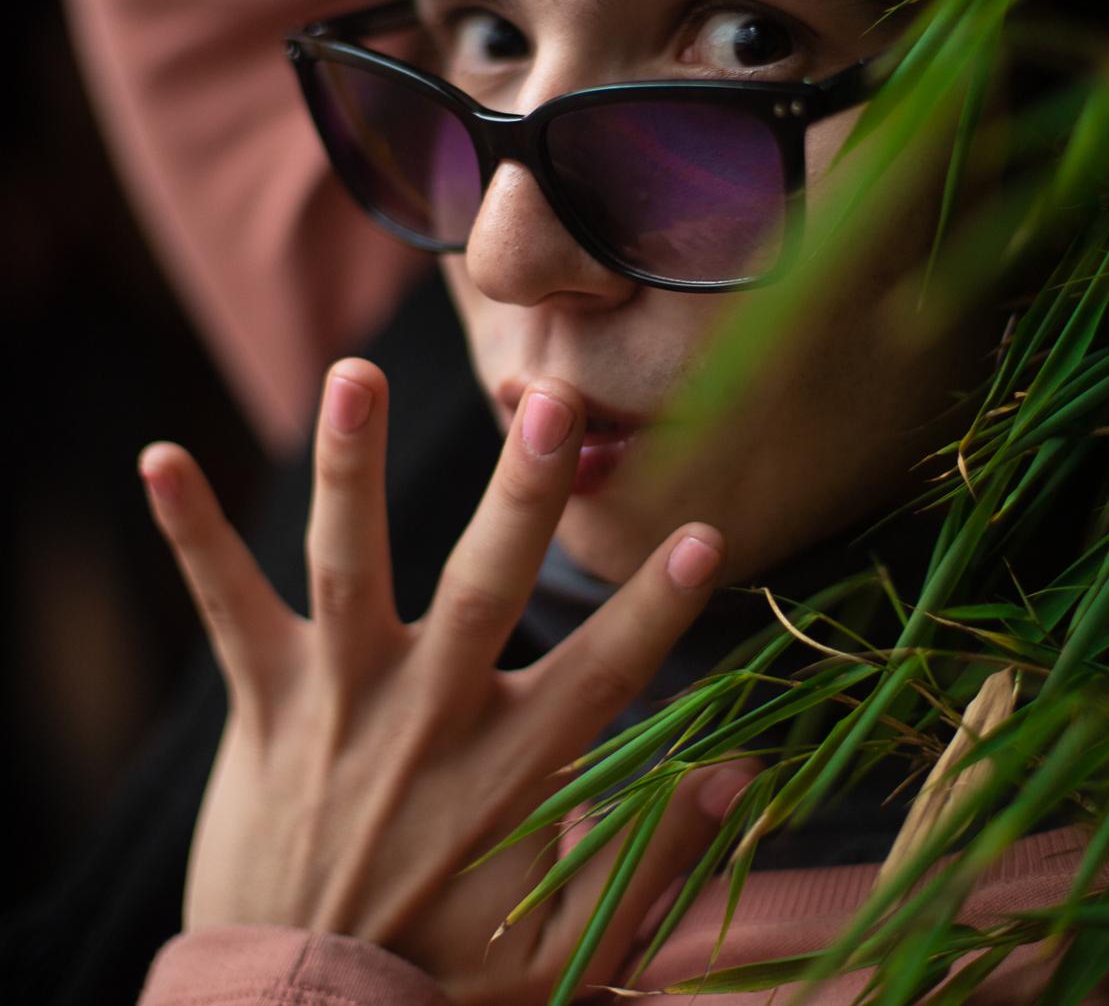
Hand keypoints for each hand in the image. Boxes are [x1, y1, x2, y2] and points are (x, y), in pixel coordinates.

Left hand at [139, 361, 754, 1003]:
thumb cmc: (446, 979)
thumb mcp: (568, 950)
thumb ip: (653, 855)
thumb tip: (741, 768)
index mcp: (506, 774)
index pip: (600, 676)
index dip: (654, 609)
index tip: (705, 534)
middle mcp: (423, 721)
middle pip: (482, 592)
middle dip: (519, 496)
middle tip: (550, 401)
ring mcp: (336, 705)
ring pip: (346, 569)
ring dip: (348, 468)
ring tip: (353, 372)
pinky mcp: (264, 705)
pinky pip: (224, 606)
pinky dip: (191, 532)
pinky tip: (158, 456)